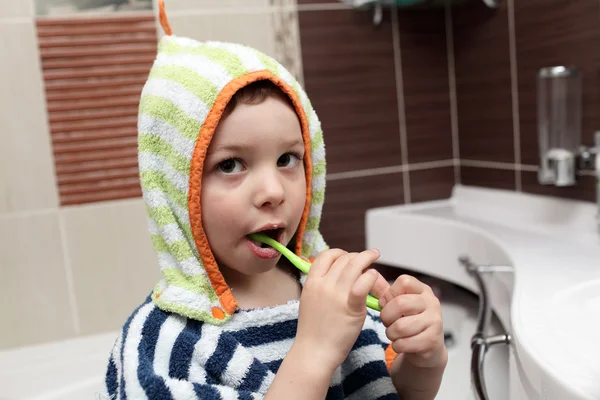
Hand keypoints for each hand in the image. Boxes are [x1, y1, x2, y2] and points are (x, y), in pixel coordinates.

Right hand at [293, 248, 381, 372]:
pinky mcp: (351, 307)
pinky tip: (375, 277)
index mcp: (311, 283)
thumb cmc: (313, 331)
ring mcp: (336, 295)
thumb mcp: (309, 301)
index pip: (326, 255)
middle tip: (366, 260)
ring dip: (367, 258)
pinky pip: (363, 283)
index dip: (340, 252)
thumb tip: (334, 276)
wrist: (314, 352)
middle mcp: (323, 285)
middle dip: (357, 256)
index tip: (349, 257)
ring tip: (375, 257)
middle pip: (343, 259)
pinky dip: (371, 276)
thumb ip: (320, 287)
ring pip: (355, 265)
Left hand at [378, 275, 445, 368]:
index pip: (404, 281)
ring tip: (395, 334)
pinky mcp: (432, 340)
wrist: (428, 347)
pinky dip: (397, 345)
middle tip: (388, 322)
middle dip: (386, 316)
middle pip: (400, 303)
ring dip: (391, 333)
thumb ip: (385, 291)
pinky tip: (402, 343)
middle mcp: (432, 303)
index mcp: (423, 290)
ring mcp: (435, 321)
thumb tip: (370, 274)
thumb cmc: (410, 321)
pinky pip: (404, 343)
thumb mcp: (399, 303)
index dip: (390, 294)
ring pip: (400, 326)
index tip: (387, 304)